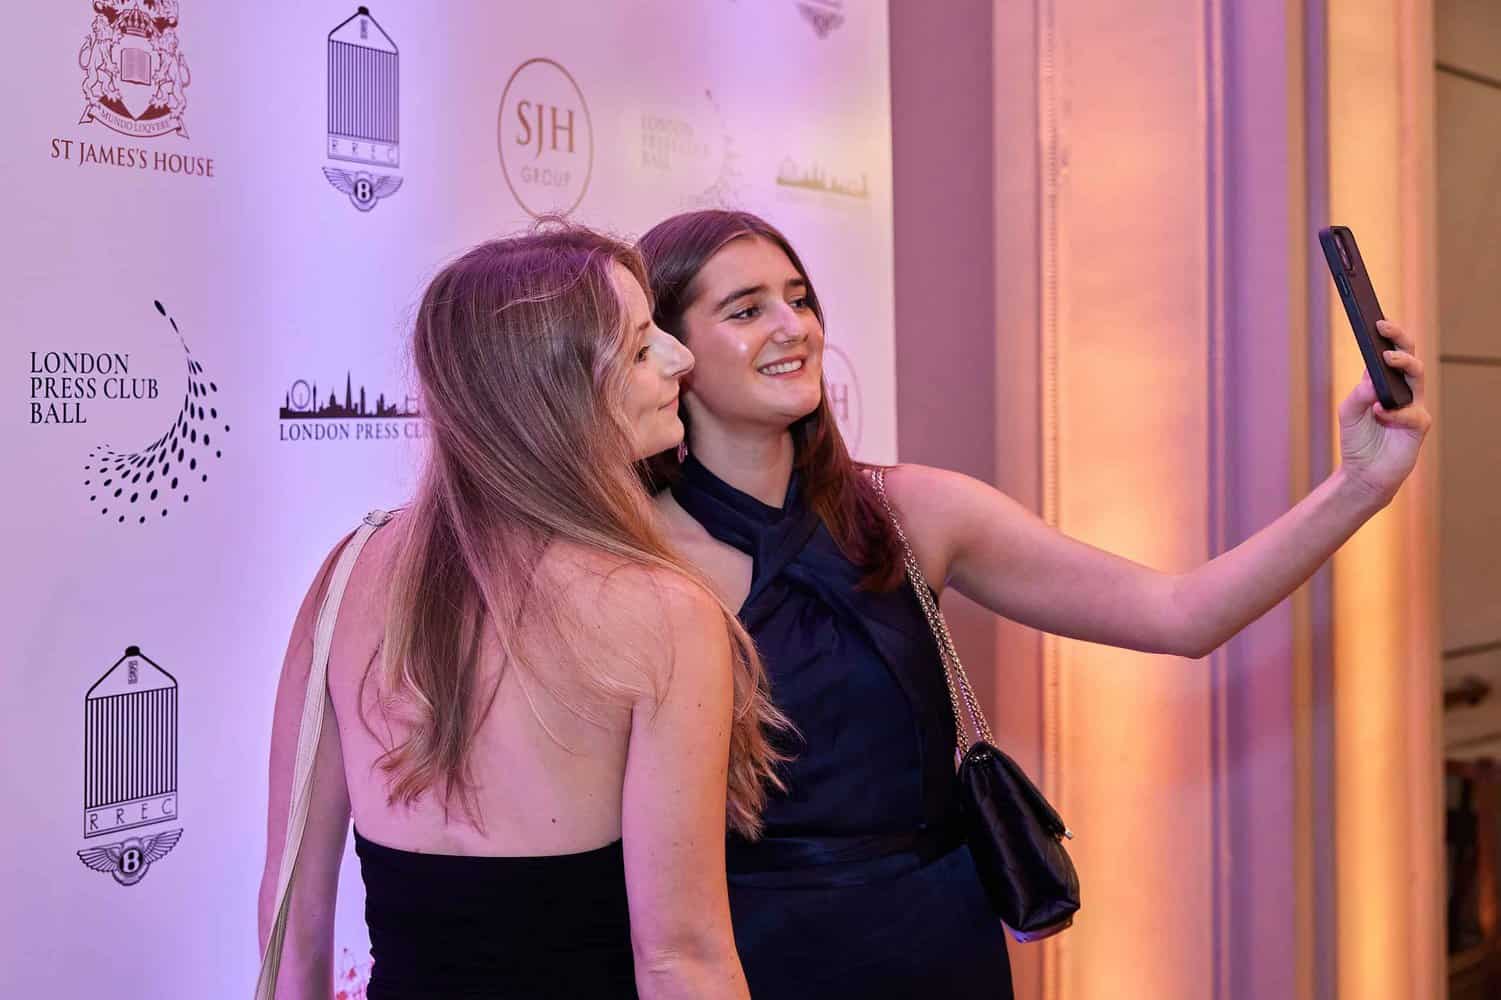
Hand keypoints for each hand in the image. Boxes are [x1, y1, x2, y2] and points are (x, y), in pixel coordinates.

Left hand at [1336, 320, 1431, 504]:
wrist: (1364, 472)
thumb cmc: (1357, 439)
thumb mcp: (1348, 413)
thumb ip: (1357, 395)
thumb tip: (1372, 381)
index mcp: (1383, 382)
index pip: (1389, 352)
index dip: (1387, 336)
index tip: (1376, 321)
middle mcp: (1402, 389)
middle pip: (1408, 357)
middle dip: (1398, 339)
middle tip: (1383, 328)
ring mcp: (1413, 405)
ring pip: (1417, 376)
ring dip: (1403, 364)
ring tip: (1386, 359)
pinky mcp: (1418, 426)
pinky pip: (1412, 413)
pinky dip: (1395, 412)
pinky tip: (1380, 412)